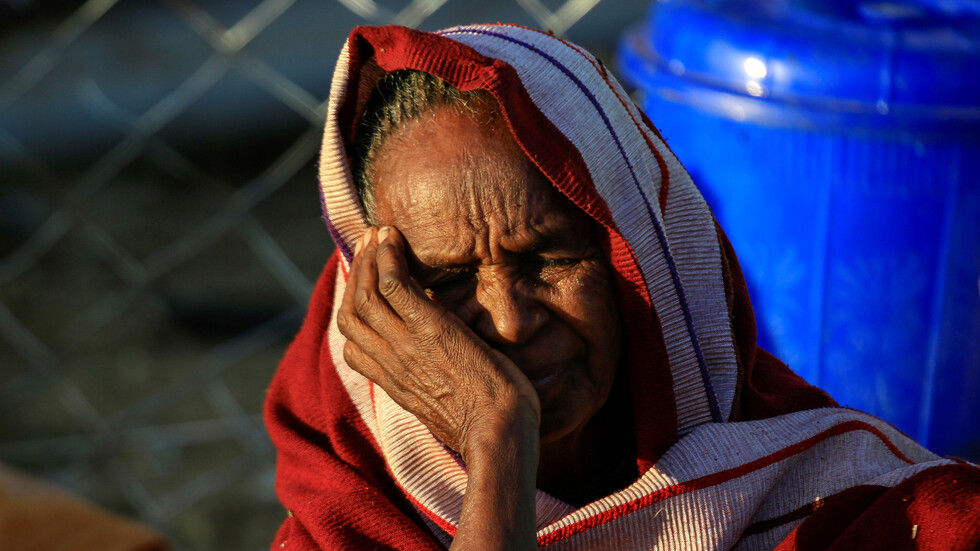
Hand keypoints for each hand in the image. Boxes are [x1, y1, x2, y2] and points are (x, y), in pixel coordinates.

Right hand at [337, 226, 540, 459]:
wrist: (497, 434)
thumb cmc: (486, 424)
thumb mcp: (446, 406)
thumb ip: (433, 383)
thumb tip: (442, 371)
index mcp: (393, 383)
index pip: (352, 344)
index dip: (352, 310)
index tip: (363, 286)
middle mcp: (390, 362)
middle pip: (352, 312)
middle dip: (356, 274)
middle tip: (366, 245)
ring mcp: (406, 344)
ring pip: (367, 293)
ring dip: (369, 258)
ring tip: (377, 233)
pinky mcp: (430, 328)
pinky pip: (395, 286)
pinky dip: (388, 259)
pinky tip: (392, 239)